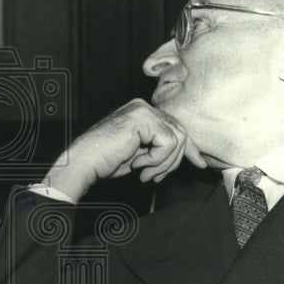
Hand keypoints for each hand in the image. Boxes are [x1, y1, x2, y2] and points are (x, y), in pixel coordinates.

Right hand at [45, 99, 205, 200]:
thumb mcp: (141, 154)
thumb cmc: (106, 161)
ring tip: (145, 174)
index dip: (189, 148)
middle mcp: (143, 106)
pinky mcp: (141, 118)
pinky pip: (167, 143)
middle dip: (173, 161)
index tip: (200, 164)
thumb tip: (192, 154)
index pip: (176, 127)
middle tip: (154, 177)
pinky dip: (156, 160)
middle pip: (180, 133)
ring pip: (176, 138)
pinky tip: (138, 166)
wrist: (84, 163)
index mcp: (142, 112)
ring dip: (163, 163)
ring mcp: (142, 110)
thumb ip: (161, 148)